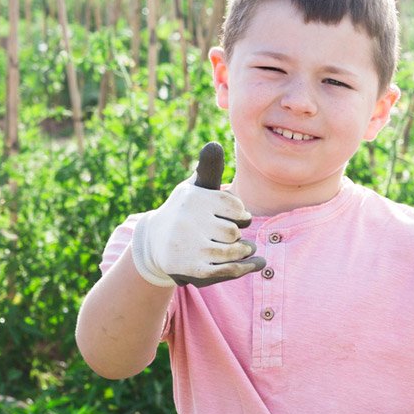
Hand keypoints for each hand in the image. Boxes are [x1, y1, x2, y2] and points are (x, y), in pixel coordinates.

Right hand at [128, 142, 264, 286]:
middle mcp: (187, 221)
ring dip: (244, 251)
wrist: (155, 243)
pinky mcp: (191, 269)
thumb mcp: (194, 189)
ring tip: (245, 248)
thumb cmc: (185, 212)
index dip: (240, 213)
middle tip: (233, 235)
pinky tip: (258, 263)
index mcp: (192, 198)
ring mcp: (189, 246)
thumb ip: (208, 169)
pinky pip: (228, 269)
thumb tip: (214, 144)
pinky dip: (246, 267)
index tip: (237, 216)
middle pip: (234, 230)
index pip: (235, 207)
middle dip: (238, 234)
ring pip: (233, 250)